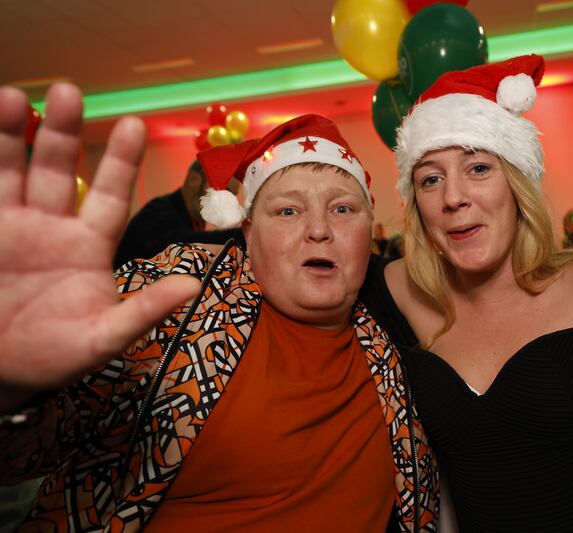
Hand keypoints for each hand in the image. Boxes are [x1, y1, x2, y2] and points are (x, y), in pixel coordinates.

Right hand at [0, 84, 199, 411]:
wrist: (1, 372)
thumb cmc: (55, 356)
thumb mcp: (102, 338)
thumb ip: (143, 311)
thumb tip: (192, 287)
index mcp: (89, 245)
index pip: (110, 195)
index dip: (120, 161)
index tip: (133, 123)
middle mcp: (52, 226)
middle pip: (58, 169)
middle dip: (61, 132)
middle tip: (67, 91)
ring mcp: (11, 226)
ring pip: (13, 169)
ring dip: (10, 134)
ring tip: (10, 97)